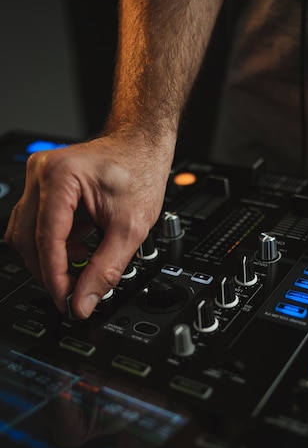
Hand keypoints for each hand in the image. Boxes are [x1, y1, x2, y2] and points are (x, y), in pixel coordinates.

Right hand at [5, 131, 174, 317]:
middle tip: (72, 292)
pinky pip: (34, 222)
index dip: (55, 276)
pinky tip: (79, 244)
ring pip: (26, 232)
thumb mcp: (130, 227)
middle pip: (28, 238)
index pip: (47, 239)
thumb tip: (83, 302)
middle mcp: (41, 173)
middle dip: (49, 270)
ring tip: (82, 261)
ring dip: (50, 257)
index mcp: (61, 178)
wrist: (142, 145)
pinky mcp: (42, 184)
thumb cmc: (140, 171)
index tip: (66, 300)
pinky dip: (53, 242)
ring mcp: (38, 177)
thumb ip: (106, 269)